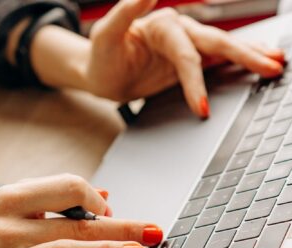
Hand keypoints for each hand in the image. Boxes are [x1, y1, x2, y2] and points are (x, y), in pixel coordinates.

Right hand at [0, 174, 162, 247]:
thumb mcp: (12, 205)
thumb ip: (55, 199)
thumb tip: (101, 198)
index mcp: (15, 198)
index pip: (69, 188)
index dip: (96, 200)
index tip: (110, 211)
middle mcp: (13, 225)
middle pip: (77, 223)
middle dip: (120, 226)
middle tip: (151, 229)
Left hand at [86, 0, 284, 117]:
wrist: (101, 75)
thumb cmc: (101, 56)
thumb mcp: (105, 34)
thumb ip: (126, 11)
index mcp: (162, 26)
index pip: (186, 55)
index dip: (195, 82)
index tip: (202, 107)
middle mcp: (177, 33)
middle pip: (216, 44)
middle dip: (245, 56)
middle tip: (272, 66)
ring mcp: (183, 49)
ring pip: (222, 49)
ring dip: (249, 55)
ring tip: (275, 60)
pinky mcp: (184, 64)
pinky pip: (213, 63)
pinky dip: (234, 64)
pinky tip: (252, 65)